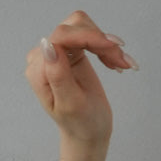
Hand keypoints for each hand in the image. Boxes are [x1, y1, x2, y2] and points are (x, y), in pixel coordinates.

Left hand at [24, 9, 138, 151]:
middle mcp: (44, 57)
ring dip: (105, 44)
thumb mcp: (71, 104)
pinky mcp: (70, 51)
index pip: (61, 37)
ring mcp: (57, 52)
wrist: (89, 133)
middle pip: (74, 28)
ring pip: (83, 27)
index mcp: (39, 71)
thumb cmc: (81, 124)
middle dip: (100, 42)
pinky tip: (116, 63)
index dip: (88, 36)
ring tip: (120, 64)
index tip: (113, 47)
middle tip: (121, 63)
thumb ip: (58, 75)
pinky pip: (89, 34)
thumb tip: (47, 44)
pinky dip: (105, 46)